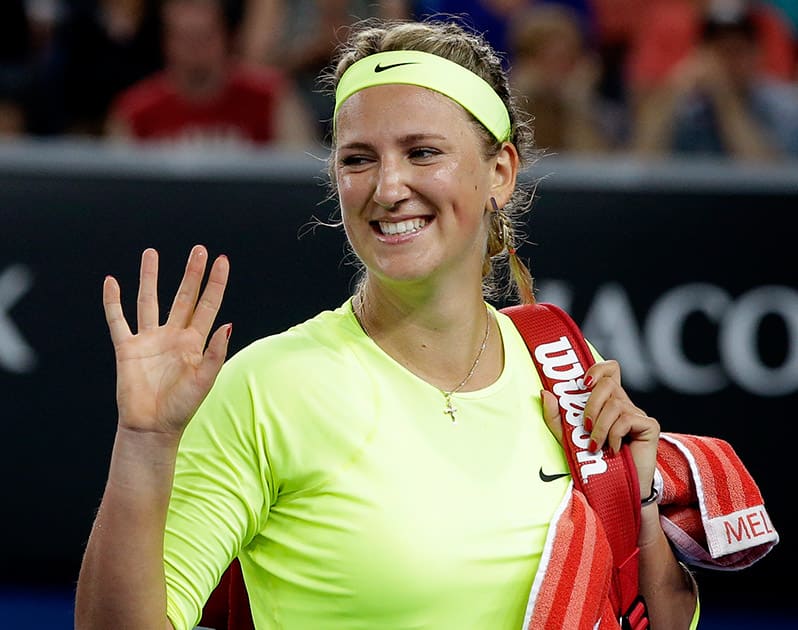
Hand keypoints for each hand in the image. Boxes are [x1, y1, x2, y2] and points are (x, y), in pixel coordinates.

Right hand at [103, 245, 230, 436]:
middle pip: (183, 296)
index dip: (215, 283)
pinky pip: (118, 320)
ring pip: (149, 300)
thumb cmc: (181, 408)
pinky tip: (111, 282)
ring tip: (151, 253)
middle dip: (191, 273)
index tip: (222, 260)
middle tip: (198, 249)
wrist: (152, 427)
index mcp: (195, 342)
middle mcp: (173, 336)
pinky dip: (113, 302)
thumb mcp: (205, 380)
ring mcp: (149, 339)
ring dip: (150, 277)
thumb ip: (215, 352)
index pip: (208, 305)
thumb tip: (228, 323)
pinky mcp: (127, 348)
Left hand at [541, 359, 658, 498]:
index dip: (598, 368)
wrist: (616, 488)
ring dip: (599, 428)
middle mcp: (623, 403)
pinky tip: (613, 450)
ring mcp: (637, 414)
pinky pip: (626, 420)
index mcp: (606, 401)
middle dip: (591, 405)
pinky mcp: (649, 426)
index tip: (583, 382)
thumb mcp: (567, 437)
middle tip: (584, 427)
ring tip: (595, 446)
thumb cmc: (593, 462)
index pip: (609, 370)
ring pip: (614, 404)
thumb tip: (545, 392)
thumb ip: (555, 416)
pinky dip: (614, 436)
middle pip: (608, 383)